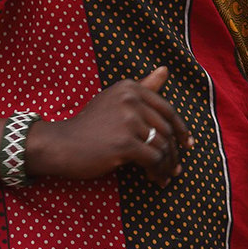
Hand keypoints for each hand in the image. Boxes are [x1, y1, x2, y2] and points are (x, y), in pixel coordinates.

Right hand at [32, 68, 191, 186]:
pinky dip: (158, 172)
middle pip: (166, 130)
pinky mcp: (124, 143)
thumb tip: (165, 69)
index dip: (180, 129)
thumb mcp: (114, 100)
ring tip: (164, 176)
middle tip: (174, 168)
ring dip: (166, 165)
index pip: (167, 109)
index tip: (186, 144)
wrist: (61, 144)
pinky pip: (154, 160)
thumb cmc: (89, 125)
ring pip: (162, 147)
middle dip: (173, 152)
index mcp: (129, 88)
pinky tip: (155, 179)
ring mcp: (126, 121)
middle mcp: (129, 99)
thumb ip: (143, 86)